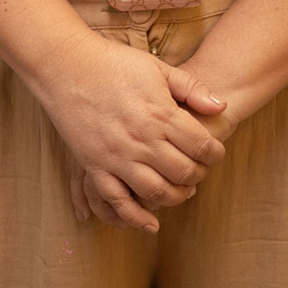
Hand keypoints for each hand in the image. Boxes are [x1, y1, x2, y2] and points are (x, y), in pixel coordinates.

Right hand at [32, 29, 227, 231]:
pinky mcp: (95, 166)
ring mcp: (117, 156)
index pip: (200, 145)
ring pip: (156, 192)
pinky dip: (136, 218)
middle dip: (199, 175)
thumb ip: (191, 88)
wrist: (66, 66)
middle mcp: (142, 139)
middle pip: (183, 172)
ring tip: (181, 190)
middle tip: (199, 170)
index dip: (214, 152)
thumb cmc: (114, 63)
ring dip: (175, 197)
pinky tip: (151, 224)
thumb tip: (221, 106)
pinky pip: (118, 201)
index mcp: (160, 113)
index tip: (215, 151)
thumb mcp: (158, 67)